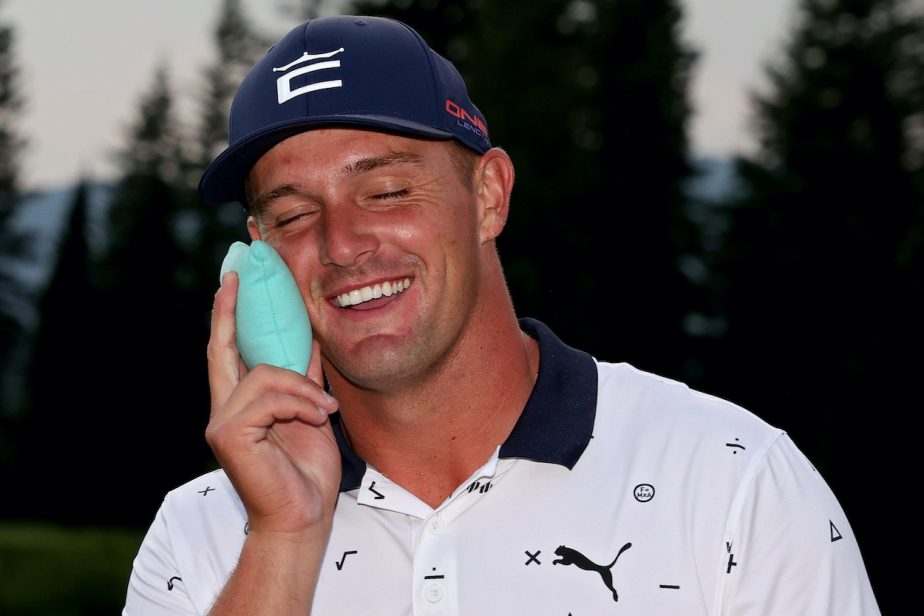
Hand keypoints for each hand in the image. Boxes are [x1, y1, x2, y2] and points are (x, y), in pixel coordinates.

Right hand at [206, 272, 341, 536]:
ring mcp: (222, 422)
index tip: (232, 281)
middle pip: (221, 349)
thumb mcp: (311, 413)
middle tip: (236, 275)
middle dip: (228, 309)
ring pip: (262, 373)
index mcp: (241, 405)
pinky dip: (300, 403)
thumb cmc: (306, 472)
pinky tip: (317, 419)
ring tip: (323, 410)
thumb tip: (310, 341)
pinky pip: (269, 398)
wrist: (303, 517)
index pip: (228, 351)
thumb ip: (303, 380)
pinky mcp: (228, 435)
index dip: (228, 316)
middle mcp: (224, 410)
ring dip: (302, 388)